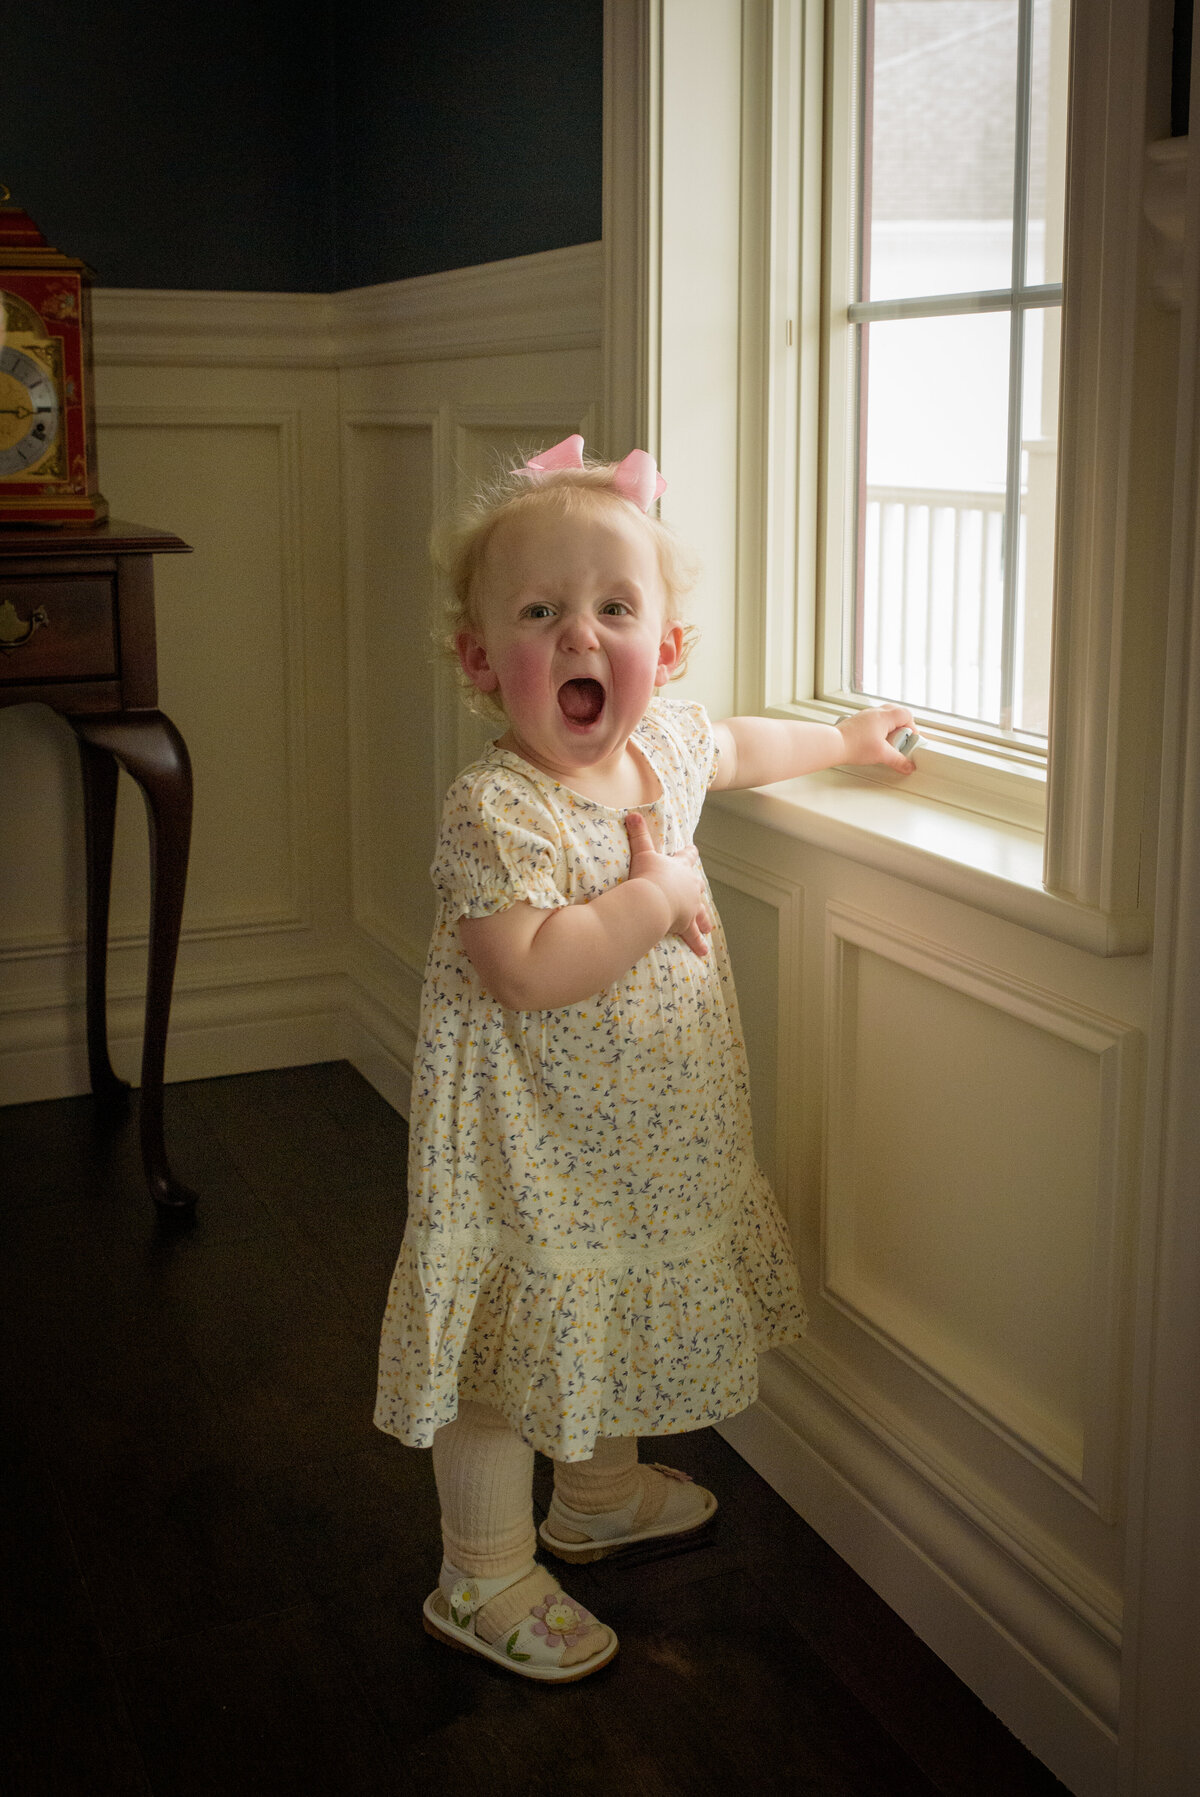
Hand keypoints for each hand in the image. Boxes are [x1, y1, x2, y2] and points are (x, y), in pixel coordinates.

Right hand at [625, 809, 711, 957]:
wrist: (653, 900)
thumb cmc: (649, 876)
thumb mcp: (643, 853)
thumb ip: (639, 834)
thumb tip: (633, 813)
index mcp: (681, 867)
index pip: (688, 857)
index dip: (689, 853)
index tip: (693, 850)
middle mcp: (690, 886)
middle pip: (697, 885)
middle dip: (697, 888)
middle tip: (699, 890)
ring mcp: (690, 905)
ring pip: (700, 912)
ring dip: (703, 919)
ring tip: (708, 928)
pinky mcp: (686, 923)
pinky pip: (693, 935)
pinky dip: (697, 943)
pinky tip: (703, 952)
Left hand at [835, 704, 916, 771]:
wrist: (833, 744)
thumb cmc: (854, 745)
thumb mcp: (881, 755)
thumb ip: (898, 761)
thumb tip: (908, 766)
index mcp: (884, 716)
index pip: (906, 715)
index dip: (912, 727)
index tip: (909, 740)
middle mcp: (875, 712)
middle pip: (897, 712)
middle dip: (902, 726)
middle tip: (900, 740)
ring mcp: (865, 716)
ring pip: (885, 716)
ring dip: (890, 728)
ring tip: (887, 743)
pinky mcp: (858, 721)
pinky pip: (874, 721)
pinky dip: (880, 729)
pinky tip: (875, 742)